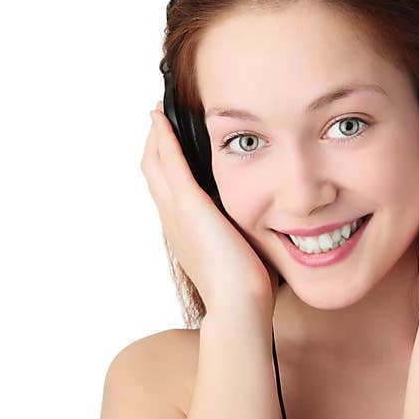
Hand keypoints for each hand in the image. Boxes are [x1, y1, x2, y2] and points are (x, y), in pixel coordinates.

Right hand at [141, 101, 279, 314]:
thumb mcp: (239, 252)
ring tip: (160, 113)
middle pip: (152, 173)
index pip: (166, 189)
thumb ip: (241, 234)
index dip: (164, 164)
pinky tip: (163, 118)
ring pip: (155, 164)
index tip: (168, 142)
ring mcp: (177, 212)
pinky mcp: (189, 205)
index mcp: (184, 231)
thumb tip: (265, 226)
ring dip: (157, 136)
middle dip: (155, 144)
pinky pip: (170, 163)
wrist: (238, 304)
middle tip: (158, 118)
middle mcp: (172, 220)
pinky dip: (164, 139)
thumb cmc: (245, 287)